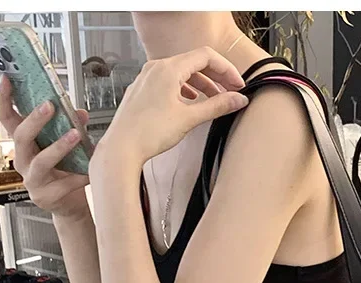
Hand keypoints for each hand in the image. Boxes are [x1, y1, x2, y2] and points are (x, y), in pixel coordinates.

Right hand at [0, 76, 91, 219]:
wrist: (69, 205)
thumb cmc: (63, 172)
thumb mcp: (63, 146)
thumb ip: (70, 127)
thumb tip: (80, 113)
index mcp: (23, 143)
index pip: (6, 118)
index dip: (3, 98)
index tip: (7, 79)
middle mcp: (22, 160)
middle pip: (20, 137)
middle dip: (34, 120)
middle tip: (50, 106)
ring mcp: (32, 180)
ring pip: (42, 161)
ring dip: (59, 146)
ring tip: (76, 134)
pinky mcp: (46, 196)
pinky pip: (64, 183)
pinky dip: (80, 175)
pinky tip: (91, 170)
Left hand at [94, 46, 248, 169]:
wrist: (121, 148)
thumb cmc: (149, 132)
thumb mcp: (189, 119)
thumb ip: (217, 106)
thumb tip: (238, 100)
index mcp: (169, 68)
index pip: (206, 56)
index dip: (226, 69)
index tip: (237, 85)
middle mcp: (156, 68)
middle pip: (193, 62)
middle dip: (215, 77)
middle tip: (230, 91)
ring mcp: (147, 78)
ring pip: (181, 73)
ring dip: (201, 83)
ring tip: (213, 99)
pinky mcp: (142, 90)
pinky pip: (168, 81)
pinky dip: (184, 89)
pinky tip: (189, 102)